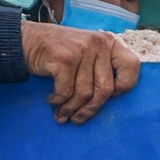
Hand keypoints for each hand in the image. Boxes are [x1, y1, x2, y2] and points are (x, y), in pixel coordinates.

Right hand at [21, 21, 139, 124]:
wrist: (26, 40)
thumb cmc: (58, 54)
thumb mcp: (86, 52)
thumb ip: (100, 67)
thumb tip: (113, 98)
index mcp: (108, 43)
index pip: (132, 65)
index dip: (125, 86)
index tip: (111, 97)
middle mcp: (98, 44)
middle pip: (105, 89)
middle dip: (91, 109)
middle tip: (78, 119)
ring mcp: (82, 50)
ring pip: (84, 93)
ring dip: (71, 109)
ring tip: (62, 115)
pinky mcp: (64, 58)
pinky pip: (66, 91)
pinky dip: (58, 101)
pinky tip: (52, 101)